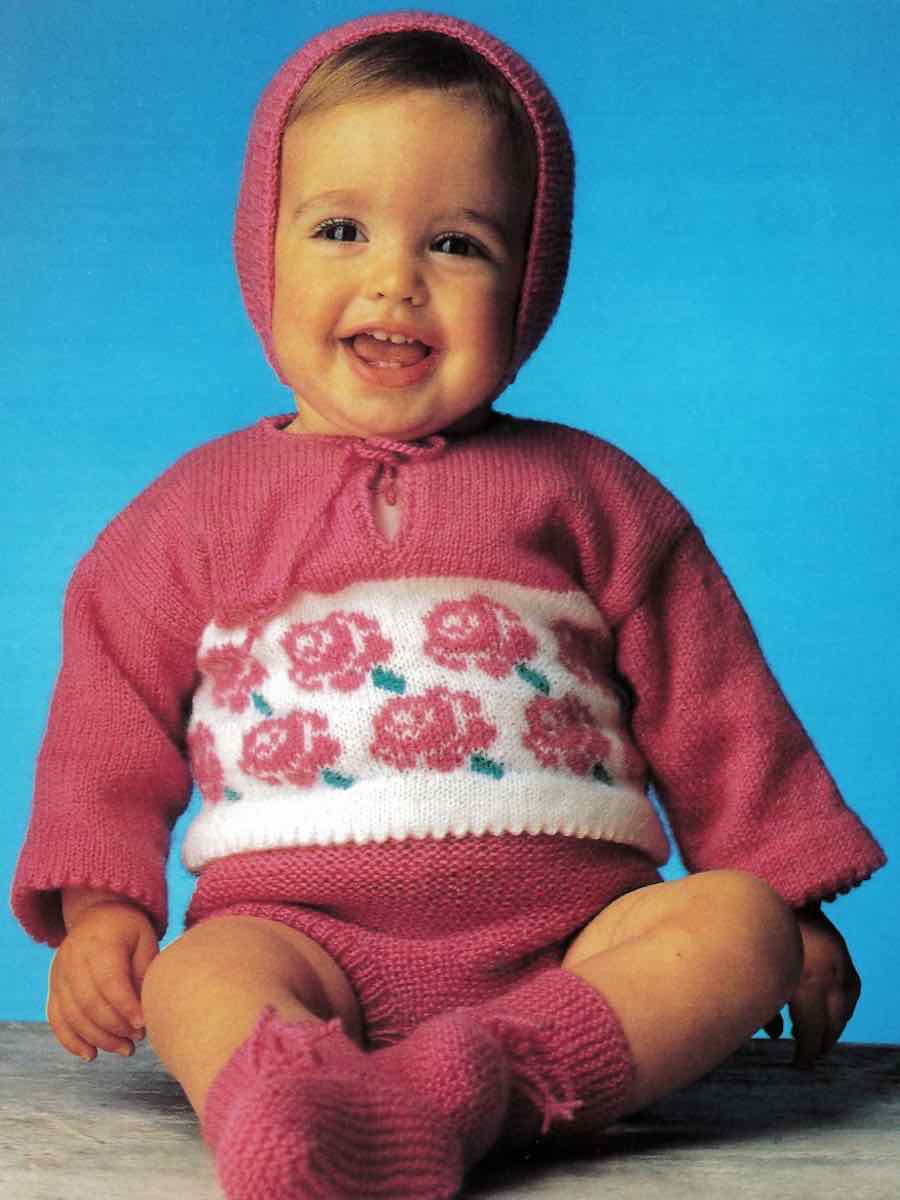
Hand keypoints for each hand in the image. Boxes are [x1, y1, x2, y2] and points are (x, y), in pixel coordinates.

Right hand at [48, 898, 158, 1061]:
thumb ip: (144, 971)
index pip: (110, 982)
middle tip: (138, 1040)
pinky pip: (56, 1019)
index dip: (126, 1007)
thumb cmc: (128, 929)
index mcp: (100, 944)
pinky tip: (91, 1055)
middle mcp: (73, 960)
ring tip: (126, 1050)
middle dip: (115, 1028)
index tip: (144, 1024)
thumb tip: (147, 1010)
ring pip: (73, 1016)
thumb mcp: (144, 939)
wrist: (96, 913)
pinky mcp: (54, 987)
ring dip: (99, 1039)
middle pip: (89, 1003)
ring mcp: (59, 974)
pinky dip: (71, 1041)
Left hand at [766, 906, 860, 1067]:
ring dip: (835, 1025)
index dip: (806, 1053)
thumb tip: (775, 1035)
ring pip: (847, 1006)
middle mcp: (830, 972)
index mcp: (807, 982)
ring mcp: (839, 959)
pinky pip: (851, 986)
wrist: (769, 891)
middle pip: (834, 1022)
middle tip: (808, 1056)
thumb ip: (765, 1010)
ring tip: (817, 1037)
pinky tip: (830, 1011)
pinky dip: (843, 1004)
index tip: (798, 1065)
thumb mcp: (755, 978)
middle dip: (822, 1043)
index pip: (814, 1032)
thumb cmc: (754, 935)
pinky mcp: (840, 948)